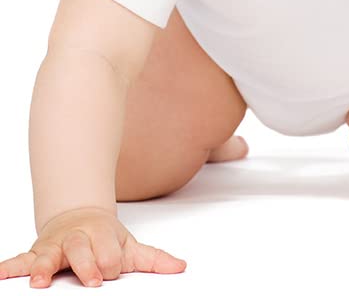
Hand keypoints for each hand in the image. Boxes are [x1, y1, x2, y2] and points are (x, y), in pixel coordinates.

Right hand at [0, 206, 183, 286]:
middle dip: (86, 264)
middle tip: (92, 279)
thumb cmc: (104, 239)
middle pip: (79, 250)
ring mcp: (53, 247)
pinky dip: (8, 268)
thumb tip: (180, 268)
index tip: (109, 274)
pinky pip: (18, 261)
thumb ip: (153, 259)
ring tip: (38, 281)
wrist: (80, 217)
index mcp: (100, 236)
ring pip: (47, 256)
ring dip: (42, 268)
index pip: (107, 250)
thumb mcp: (130, 246)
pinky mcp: (34, 255)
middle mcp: (75, 239)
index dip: (109, 262)